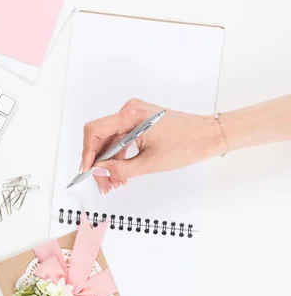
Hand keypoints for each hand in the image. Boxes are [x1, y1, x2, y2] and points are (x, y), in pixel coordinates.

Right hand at [82, 99, 223, 193]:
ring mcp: (134, 116)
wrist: (207, 136)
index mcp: (131, 115)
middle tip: (103, 184)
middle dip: (99, 163)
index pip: (95, 131)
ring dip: (109, 163)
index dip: (87, 153)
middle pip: (101, 138)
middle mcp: (130, 111)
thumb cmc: (187, 144)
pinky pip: (121, 140)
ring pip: (110, 141)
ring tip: (114, 184)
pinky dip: (119, 157)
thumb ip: (121, 169)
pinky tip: (122, 174)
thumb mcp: (150, 163)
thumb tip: (100, 171)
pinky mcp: (139, 122)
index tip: (88, 171)